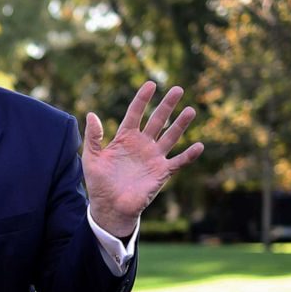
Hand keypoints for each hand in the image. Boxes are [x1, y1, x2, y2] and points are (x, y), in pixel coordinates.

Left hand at [82, 81, 203, 237]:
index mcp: (125, 137)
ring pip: (170, 136)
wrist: (109, 207)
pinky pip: (178, 162)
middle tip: (177, 89)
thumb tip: (92, 114)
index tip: (150, 84)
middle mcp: (142, 144)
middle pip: (157, 120)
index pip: (135, 113)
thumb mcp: (91, 158)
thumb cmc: (99, 182)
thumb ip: (93, 137)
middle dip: (167, 105)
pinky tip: (199, 146)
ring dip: (180, 124)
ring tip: (191, 110)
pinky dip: (189, 155)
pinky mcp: (161, 172)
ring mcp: (153, 157)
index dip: (142, 99)